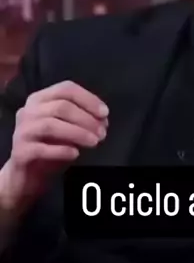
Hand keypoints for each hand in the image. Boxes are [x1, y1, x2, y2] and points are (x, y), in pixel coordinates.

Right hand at [0, 80, 108, 213]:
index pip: (66, 89)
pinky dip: (61, 150)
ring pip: (51, 125)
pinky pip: (42, 149)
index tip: (105, 114)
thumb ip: (82, 120)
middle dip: (86, 119)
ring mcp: (22, 130)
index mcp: (40, 99)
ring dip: (77, 133)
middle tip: (102, 133)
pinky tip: (75, 154)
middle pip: (61, 106)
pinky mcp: (20, 151)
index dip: (88, 99)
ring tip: (94, 142)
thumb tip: (103, 120)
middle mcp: (28, 110)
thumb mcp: (67, 129)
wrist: (26, 174)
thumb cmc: (49, 146)